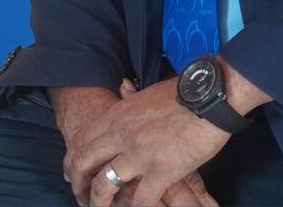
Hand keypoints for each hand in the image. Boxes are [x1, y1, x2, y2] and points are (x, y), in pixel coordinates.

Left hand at [64, 76, 229, 206]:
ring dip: (97, 203)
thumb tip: (121, 87)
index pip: (82, 138)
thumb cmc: (184, 92)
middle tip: (78, 196)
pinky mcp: (161, 171)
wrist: (211, 96)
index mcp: (119, 113)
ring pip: (103, 186)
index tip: (71, 172)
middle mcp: (123, 133)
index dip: (72, 160)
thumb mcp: (149, 91)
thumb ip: (131, 96)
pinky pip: (138, 200)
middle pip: (83, 162)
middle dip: (76, 183)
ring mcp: (140, 154)